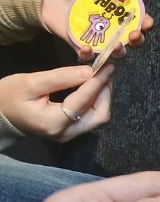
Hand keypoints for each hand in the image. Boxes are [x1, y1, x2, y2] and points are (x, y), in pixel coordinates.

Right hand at [0, 63, 114, 140]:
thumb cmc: (10, 96)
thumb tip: (89, 71)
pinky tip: (94, 86)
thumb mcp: (31, 82)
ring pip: (97, 118)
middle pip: (99, 116)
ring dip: (103, 97)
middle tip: (107, 71)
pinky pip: (90, 117)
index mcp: (54, 122)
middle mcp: (66, 133)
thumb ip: (61, 77)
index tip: (108, 66)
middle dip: (106, 92)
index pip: (83, 101)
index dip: (98, 82)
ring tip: (102, 76)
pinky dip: (95, 101)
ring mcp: (70, 135)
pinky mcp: (70, 131)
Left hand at [40, 0, 152, 58]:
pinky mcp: (78, 43)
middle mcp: (109, 23)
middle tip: (134, 36)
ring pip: (114, 50)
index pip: (136, 17)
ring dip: (120, 51)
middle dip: (137, 40)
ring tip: (118, 46)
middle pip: (130, 38)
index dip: (145, 21)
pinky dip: (90, 55)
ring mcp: (95, 35)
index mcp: (116, 7)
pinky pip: (88, 54)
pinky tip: (87, 49)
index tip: (147, 23)